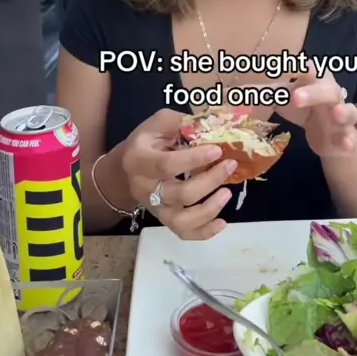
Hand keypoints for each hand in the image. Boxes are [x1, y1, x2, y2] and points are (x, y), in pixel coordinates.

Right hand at [120, 109, 235, 239]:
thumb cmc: (147, 142)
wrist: (126, 169)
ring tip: (227, 193)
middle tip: (230, 165)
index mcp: (139, 159)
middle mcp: (145, 188)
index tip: (217, 149)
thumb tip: (214, 125)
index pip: (167, 164)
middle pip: (179, 194)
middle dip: (209, 181)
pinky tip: (222, 222)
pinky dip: (204, 232)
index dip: (194, 159)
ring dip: (209, 209)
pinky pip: (183, 232)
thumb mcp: (160, 123)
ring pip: (181, 220)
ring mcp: (155, 207)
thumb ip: (183, 123)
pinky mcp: (164, 219)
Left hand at [228, 62, 356, 157]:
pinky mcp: (345, 136)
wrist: (326, 132)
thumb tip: (223, 93)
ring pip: (347, 110)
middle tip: (297, 97)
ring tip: (338, 116)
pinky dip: (349, 142)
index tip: (295, 64)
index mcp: (313, 80)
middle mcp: (331, 94)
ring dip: (343, 112)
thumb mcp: (280, 97)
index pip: (307, 70)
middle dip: (313, 93)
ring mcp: (341, 115)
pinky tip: (346, 146)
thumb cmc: (302, 106)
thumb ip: (256, 94)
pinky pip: (350, 138)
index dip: (301, 68)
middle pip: (326, 90)